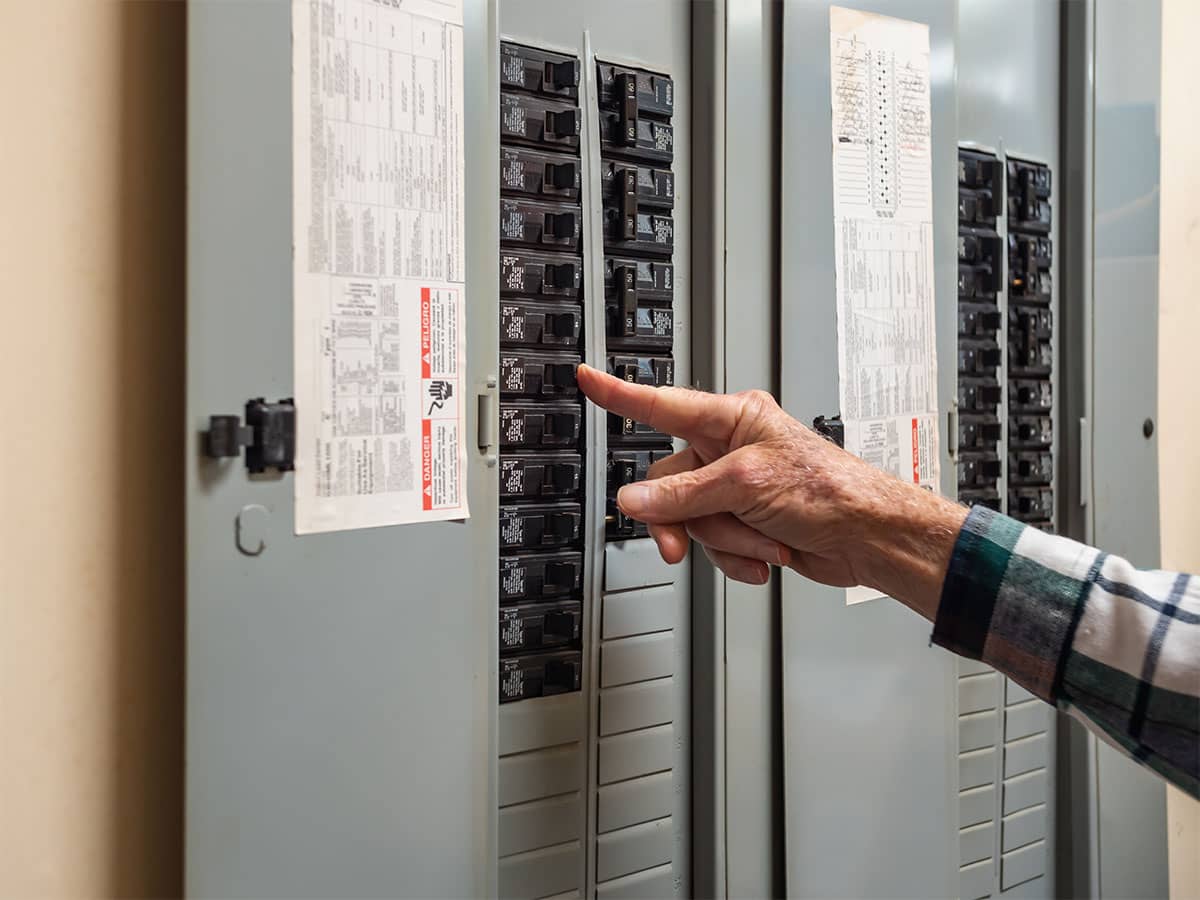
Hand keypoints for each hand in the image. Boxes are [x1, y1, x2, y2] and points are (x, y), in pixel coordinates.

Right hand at [576, 365, 966, 618]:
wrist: (867, 538)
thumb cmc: (828, 490)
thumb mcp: (745, 485)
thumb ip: (682, 494)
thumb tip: (635, 500)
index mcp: (732, 418)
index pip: (662, 404)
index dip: (620, 393)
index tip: (587, 378)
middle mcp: (730, 448)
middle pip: (669, 483)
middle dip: (686, 519)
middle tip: (681, 542)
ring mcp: (735, 487)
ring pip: (691, 519)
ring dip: (724, 541)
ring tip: (762, 541)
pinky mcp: (744, 520)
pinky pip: (712, 542)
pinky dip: (736, 556)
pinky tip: (764, 556)